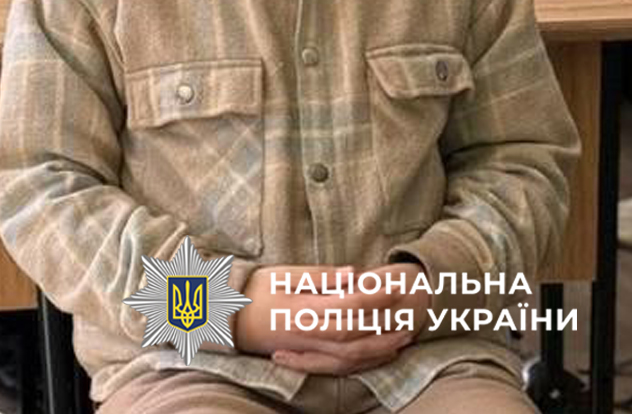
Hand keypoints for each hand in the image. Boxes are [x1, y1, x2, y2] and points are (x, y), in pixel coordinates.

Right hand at [270, 263, 425, 375]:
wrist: (230, 318)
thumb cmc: (255, 289)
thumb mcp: (283, 274)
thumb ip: (319, 276)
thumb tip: (353, 275)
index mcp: (303, 308)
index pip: (348, 305)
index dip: (374, 298)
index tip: (394, 287)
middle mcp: (309, 333)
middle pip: (355, 334)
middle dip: (385, 327)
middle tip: (409, 317)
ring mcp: (308, 349)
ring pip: (351, 355)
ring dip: (379, 349)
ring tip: (402, 339)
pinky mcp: (306, 357)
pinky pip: (339, 366)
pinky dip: (362, 363)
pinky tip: (377, 356)